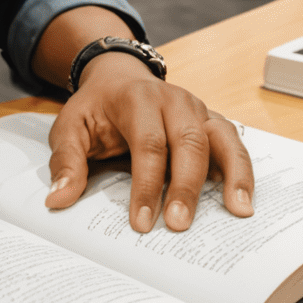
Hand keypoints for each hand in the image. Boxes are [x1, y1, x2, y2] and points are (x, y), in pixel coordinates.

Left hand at [44, 52, 253, 231]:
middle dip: (185, 186)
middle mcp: (173, 100)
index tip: (141, 223)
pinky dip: (243, 169)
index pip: (147, 144)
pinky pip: (234, 143)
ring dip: (232, 175)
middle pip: (188, 142)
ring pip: (221, 138)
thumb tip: (58, 199)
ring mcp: (197, 109)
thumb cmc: (96, 108)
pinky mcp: (211, 121)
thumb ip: (66, 162)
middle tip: (179, 225)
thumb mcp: (70, 127)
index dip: (146, 185)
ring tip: (238, 211)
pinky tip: (244, 199)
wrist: (117, 77)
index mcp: (136, 98)